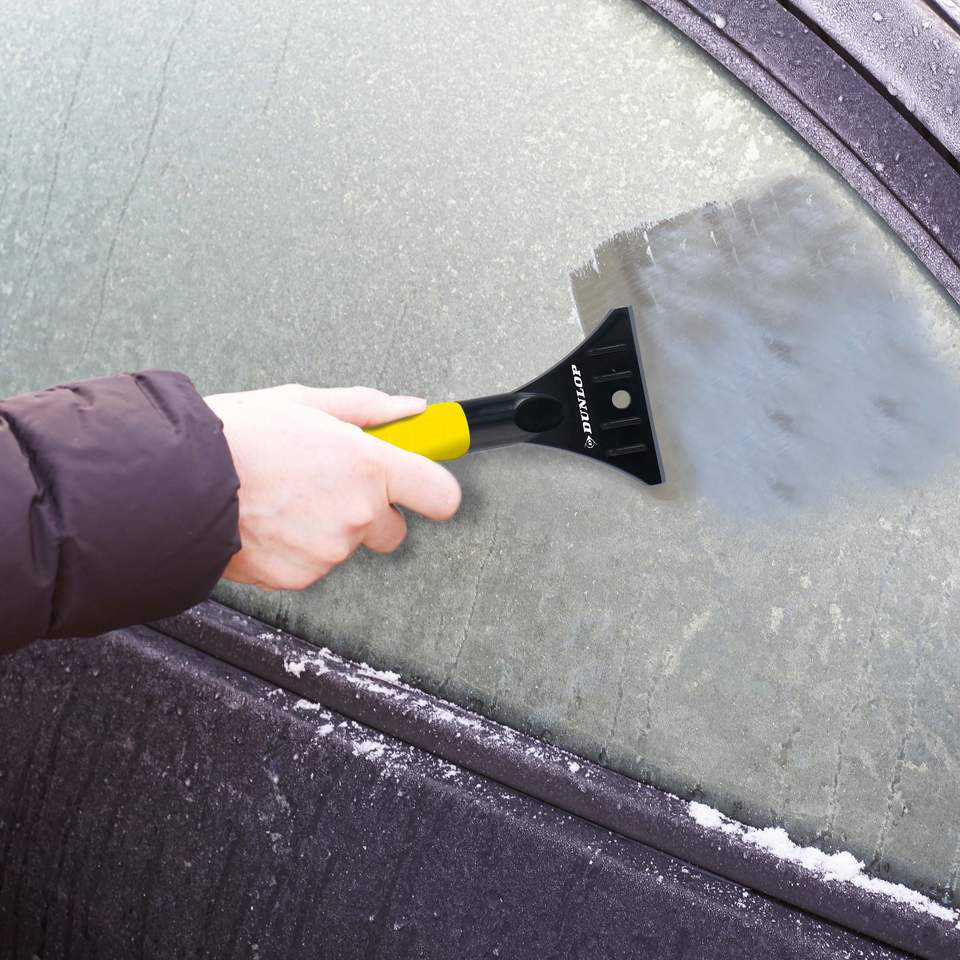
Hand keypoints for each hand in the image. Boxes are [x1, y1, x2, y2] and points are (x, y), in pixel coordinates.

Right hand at [203, 385, 461, 590]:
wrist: (174, 482)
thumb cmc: (234, 436)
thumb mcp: (305, 403)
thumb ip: (367, 409)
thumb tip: (408, 410)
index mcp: (369, 467)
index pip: (441, 495)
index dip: (434, 490)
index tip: (425, 483)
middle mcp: (357, 514)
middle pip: (394, 529)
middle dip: (371, 511)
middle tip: (330, 485)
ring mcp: (330, 551)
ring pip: (347, 545)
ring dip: (327, 528)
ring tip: (284, 497)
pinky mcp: (300, 578)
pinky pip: (313, 564)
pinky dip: (297, 549)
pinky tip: (269, 522)